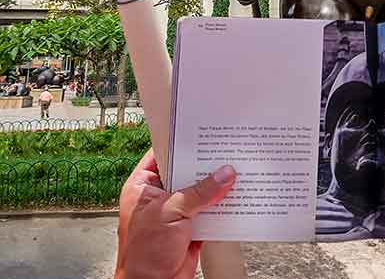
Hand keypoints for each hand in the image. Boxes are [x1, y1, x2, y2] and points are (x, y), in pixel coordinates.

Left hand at [115, 150, 236, 278]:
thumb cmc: (144, 254)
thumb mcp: (170, 213)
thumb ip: (200, 192)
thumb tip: (225, 174)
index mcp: (143, 186)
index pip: (163, 154)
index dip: (181, 142)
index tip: (203, 131)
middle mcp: (160, 196)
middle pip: (187, 171)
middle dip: (207, 164)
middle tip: (228, 149)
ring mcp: (177, 212)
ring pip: (202, 191)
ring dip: (219, 186)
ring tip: (239, 170)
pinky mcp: (193, 226)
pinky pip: (213, 210)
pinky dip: (225, 205)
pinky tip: (239, 196)